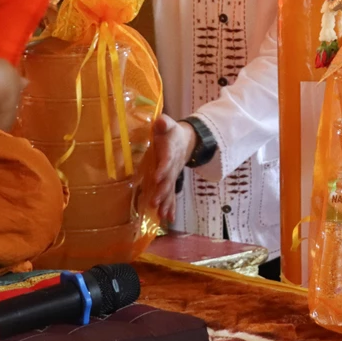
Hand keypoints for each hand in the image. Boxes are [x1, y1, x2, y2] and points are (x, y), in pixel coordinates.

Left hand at [138, 115, 195, 229]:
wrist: (187, 141)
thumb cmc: (172, 132)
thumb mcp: (168, 124)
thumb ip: (164, 123)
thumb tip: (160, 121)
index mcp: (170, 152)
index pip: (167, 161)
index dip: (163, 169)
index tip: (157, 178)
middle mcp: (173, 167)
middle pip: (169, 181)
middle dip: (162, 192)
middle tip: (154, 202)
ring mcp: (173, 175)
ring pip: (170, 191)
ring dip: (166, 203)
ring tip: (161, 215)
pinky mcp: (172, 181)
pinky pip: (172, 195)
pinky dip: (170, 207)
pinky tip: (168, 219)